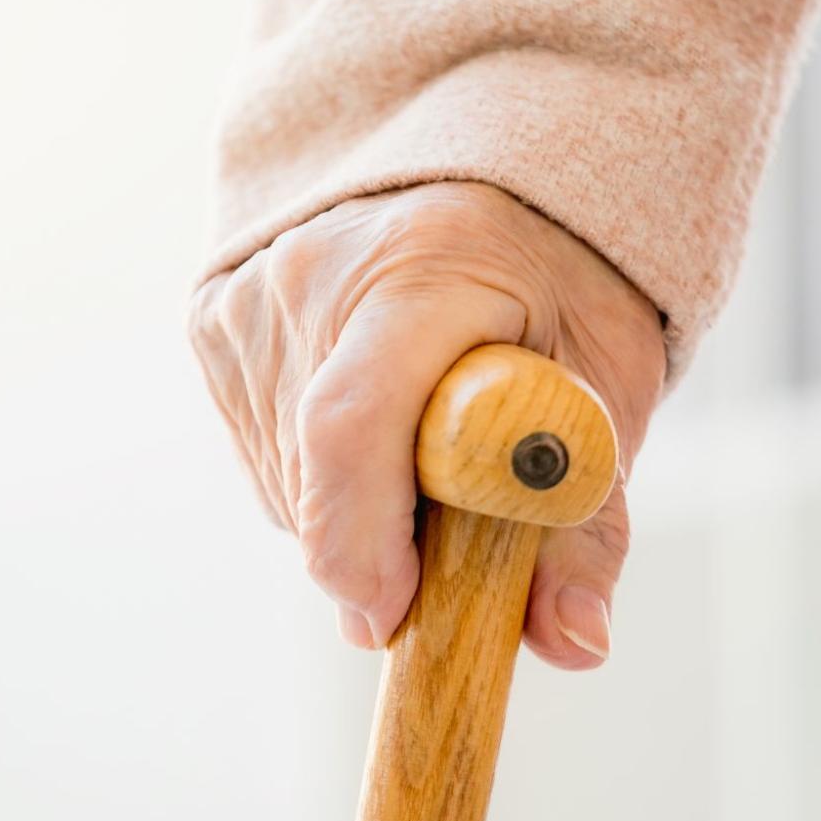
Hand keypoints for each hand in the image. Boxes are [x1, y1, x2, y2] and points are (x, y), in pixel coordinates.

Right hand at [189, 181, 666, 665]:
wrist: (485, 179)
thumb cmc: (559, 281)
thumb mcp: (609, 386)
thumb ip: (589, 519)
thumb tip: (574, 642)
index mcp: (426, 267)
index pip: (350, 424)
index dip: (362, 540)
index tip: (393, 615)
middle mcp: (312, 273)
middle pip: (316, 475)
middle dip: (383, 547)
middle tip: (459, 526)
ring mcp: (248, 296)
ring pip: (283, 482)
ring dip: (352, 516)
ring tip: (424, 450)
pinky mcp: (211, 321)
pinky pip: (260, 455)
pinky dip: (317, 479)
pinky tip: (377, 428)